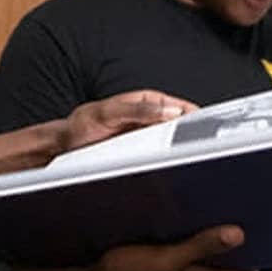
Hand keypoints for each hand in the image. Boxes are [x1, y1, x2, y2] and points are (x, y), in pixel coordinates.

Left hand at [61, 90, 194, 153]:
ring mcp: (145, 136)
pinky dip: (165, 163)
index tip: (205, 126)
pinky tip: (169, 169)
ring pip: (170, 144)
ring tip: (187, 160)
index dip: (194, 115)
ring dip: (178, 152)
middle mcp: (149, 118)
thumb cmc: (83, 124)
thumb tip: (169, 111)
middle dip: (191, 136)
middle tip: (200, 148)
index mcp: (146, 101)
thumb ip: (137, 110)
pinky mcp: (140, 153)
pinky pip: (158, 157)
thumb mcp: (108, 114)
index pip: (178, 106)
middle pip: (178, 126)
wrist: (66, 145)